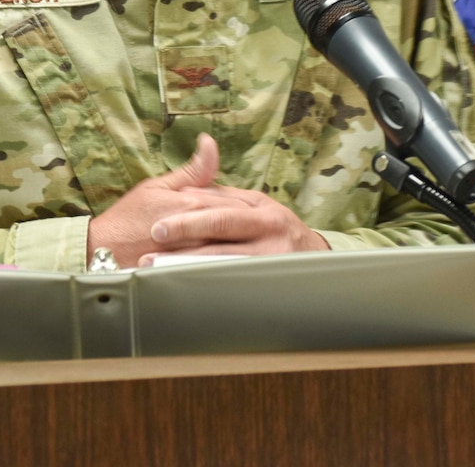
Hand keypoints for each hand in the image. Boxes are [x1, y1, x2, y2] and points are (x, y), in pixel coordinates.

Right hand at [87, 134, 250, 268]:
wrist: (102, 251)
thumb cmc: (127, 219)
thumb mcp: (157, 186)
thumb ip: (192, 171)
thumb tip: (210, 143)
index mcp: (191, 203)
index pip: (233, 203)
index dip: (243, 206)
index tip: (252, 210)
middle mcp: (195, 229)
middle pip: (234, 226)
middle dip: (246, 226)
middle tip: (256, 230)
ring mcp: (191, 254)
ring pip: (229, 249)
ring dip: (240, 247)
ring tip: (249, 248)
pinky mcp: (186, 273)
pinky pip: (214, 269)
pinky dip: (225, 265)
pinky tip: (232, 267)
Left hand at [141, 183, 330, 265]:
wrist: (317, 262)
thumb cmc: (278, 233)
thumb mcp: (257, 208)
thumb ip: (224, 197)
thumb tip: (187, 189)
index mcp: (260, 206)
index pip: (219, 203)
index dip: (186, 210)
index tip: (159, 218)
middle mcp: (269, 225)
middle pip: (222, 222)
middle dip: (186, 228)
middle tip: (157, 233)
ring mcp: (272, 254)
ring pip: (225, 255)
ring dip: (188, 259)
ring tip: (159, 265)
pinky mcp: (272, 279)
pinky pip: (234, 279)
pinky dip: (208, 281)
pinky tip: (187, 285)